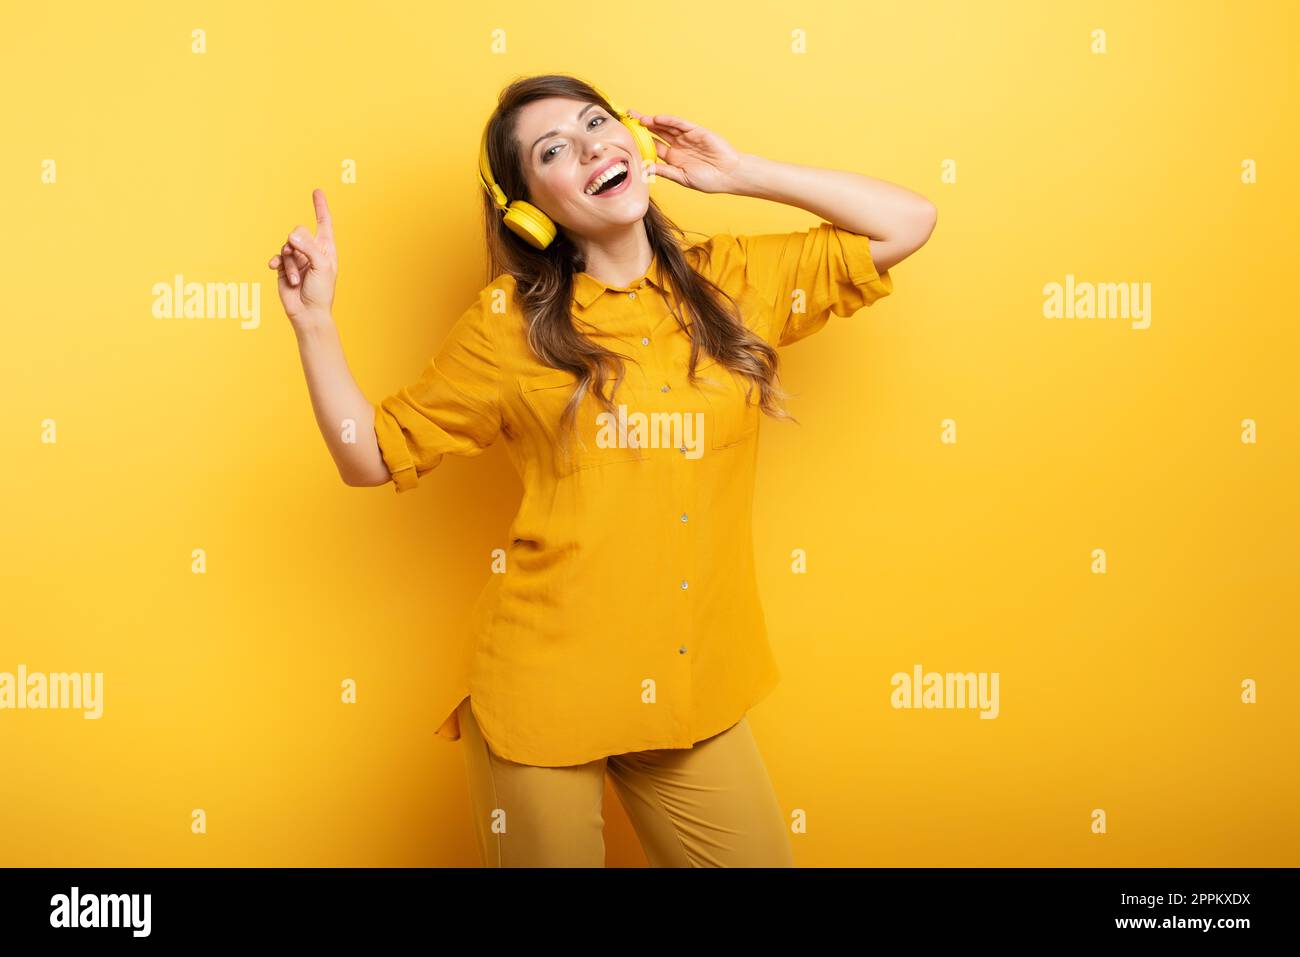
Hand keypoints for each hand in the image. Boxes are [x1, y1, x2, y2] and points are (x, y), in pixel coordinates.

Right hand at [269, 189, 337, 328]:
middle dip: (297, 245)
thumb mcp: (321, 266)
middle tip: (300, 259)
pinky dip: (276, 262)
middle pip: (299, 231)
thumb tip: (291, 235)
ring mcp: (297, 259)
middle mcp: (311, 251)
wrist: (308, 313)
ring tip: (297, 279)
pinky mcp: (284, 268)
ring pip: (286, 246)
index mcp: (326, 248)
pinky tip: (275, 268)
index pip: (324, 223)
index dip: (320, 207)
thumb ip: (308, 247)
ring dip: (290, 263)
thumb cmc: (321, 292)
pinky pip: (277, 257)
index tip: (317, 191)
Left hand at [626, 110, 743, 193]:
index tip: (627, 138)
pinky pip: (680, 124)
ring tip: (639, 118)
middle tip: (629, 119)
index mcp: (673, 159)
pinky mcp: (696, 131)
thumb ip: (664, 171)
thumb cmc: (709, 180)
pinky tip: (657, 119)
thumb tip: (644, 168)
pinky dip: (669, 120)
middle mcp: (678, 146)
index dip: (641, 142)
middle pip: (657, 133)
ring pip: (667, 127)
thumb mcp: (682, 178)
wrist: (729, 175)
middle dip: (643, 126)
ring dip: (653, 122)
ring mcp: (687, 138)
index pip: (653, 147)